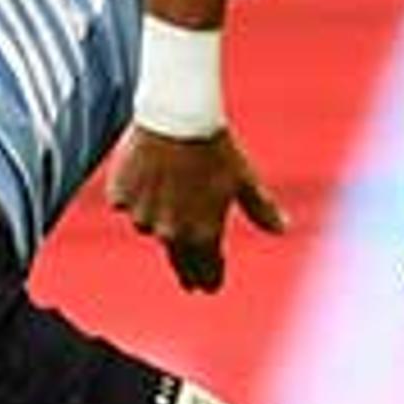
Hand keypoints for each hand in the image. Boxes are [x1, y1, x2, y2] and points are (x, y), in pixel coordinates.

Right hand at [105, 127, 285, 293]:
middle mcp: (171, 232)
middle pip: (177, 260)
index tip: (209, 288)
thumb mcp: (244, 179)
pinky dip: (134, 196)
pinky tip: (144, 178)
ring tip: (166, 198)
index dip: (210, 280)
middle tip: (189, 283)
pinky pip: (126, 204)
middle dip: (186, 272)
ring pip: (150, 224)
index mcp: (203, 233)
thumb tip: (283, 229)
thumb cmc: (217, 147)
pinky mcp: (121, 198)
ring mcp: (143, 216)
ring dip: (158, 220)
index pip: (206, 270)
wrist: (178, 115)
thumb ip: (261, 209)